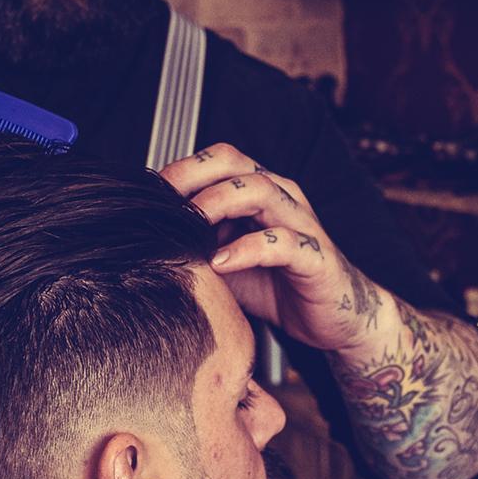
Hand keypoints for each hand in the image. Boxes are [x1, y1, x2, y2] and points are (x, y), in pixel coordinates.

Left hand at [158, 143, 387, 353]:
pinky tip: (220, 263)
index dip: (181, 169)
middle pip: (234, 163)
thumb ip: (194, 244)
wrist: (335, 319)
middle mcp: (281, 198)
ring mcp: (300, 223)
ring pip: (259, 191)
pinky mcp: (315, 256)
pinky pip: (282, 243)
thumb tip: (143, 240)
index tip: (147, 194)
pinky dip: (247, 249)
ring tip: (189, 226)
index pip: (217, 159)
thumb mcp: (224, 261)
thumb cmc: (278, 285)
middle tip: (162, 201)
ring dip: (217, 204)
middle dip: (192, 176)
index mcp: (258, 192)